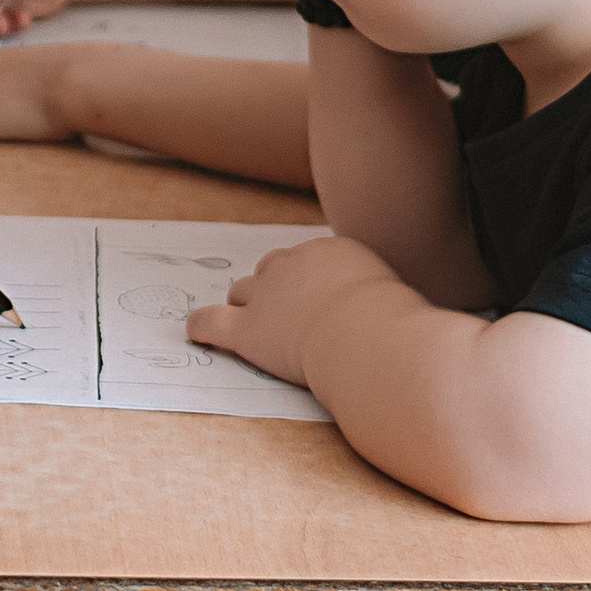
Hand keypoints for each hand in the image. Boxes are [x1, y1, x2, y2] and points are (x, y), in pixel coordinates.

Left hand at [187, 233, 396, 388]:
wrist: (369, 338)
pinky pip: (211, 322)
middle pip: (272, 268)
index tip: (318, 300)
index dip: (309, 281)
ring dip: (245, 305)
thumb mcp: (395, 298)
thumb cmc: (393, 325)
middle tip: (287, 314)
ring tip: (252, 324)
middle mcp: (293, 264)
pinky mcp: (248, 330)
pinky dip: (201, 326)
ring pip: (242, 291)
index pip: (309, 260)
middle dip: (275, 288)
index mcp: (330, 251)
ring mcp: (267, 295)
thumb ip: (379, 297)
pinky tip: (195, 331)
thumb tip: (388, 310)